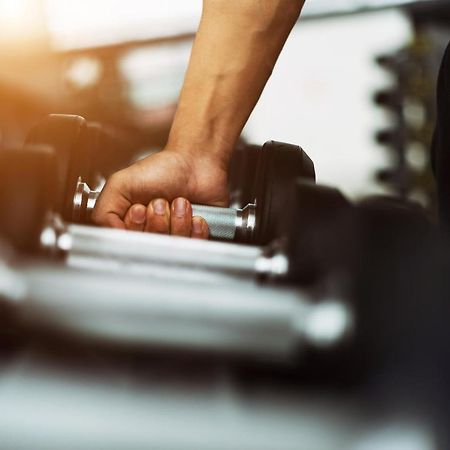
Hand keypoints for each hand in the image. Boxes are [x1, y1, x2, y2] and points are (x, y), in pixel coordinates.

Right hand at [91, 148, 228, 237]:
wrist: (195, 162)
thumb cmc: (162, 170)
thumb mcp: (121, 184)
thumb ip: (104, 212)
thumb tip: (110, 237)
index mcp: (129, 226)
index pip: (128, 245)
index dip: (136, 226)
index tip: (140, 208)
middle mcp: (150, 235)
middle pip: (151, 247)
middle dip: (158, 220)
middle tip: (160, 200)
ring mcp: (173, 238)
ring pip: (173, 246)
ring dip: (177, 219)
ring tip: (178, 201)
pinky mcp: (195, 239)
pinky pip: (194, 245)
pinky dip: (195, 227)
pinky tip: (193, 214)